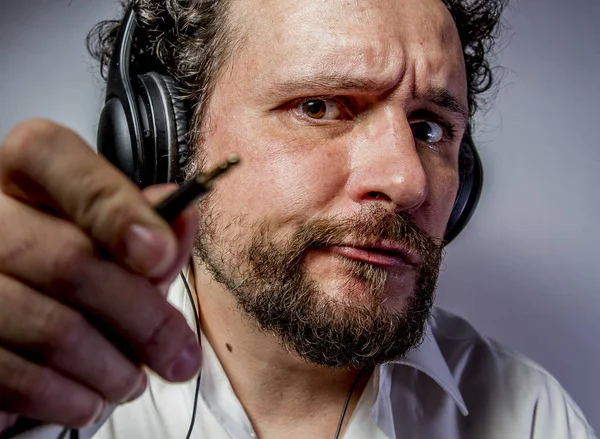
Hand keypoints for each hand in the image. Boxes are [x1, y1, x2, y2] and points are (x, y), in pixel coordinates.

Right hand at [0, 119, 200, 430]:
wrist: (14, 319)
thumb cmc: (71, 266)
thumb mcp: (112, 237)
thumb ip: (149, 225)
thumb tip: (183, 217)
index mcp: (25, 174)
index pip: (56, 160)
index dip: (115, 209)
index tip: (160, 255)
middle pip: (69, 261)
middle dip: (144, 319)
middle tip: (179, 354)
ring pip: (50, 327)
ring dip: (110, 368)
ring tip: (132, 380)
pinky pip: (14, 375)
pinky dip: (67, 397)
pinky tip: (90, 399)